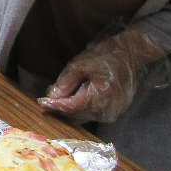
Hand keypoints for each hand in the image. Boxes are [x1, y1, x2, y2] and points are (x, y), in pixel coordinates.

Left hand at [39, 28, 168, 123]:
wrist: (129, 55)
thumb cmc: (105, 56)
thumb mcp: (80, 64)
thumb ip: (66, 82)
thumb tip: (53, 96)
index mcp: (102, 95)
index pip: (72, 106)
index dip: (55, 105)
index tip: (41, 102)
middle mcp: (109, 108)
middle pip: (77, 113)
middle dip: (61, 105)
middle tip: (49, 95)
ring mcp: (114, 112)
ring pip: (84, 115)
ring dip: (71, 106)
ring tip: (61, 93)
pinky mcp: (115, 111)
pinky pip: (93, 113)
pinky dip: (82, 106)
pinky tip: (75, 95)